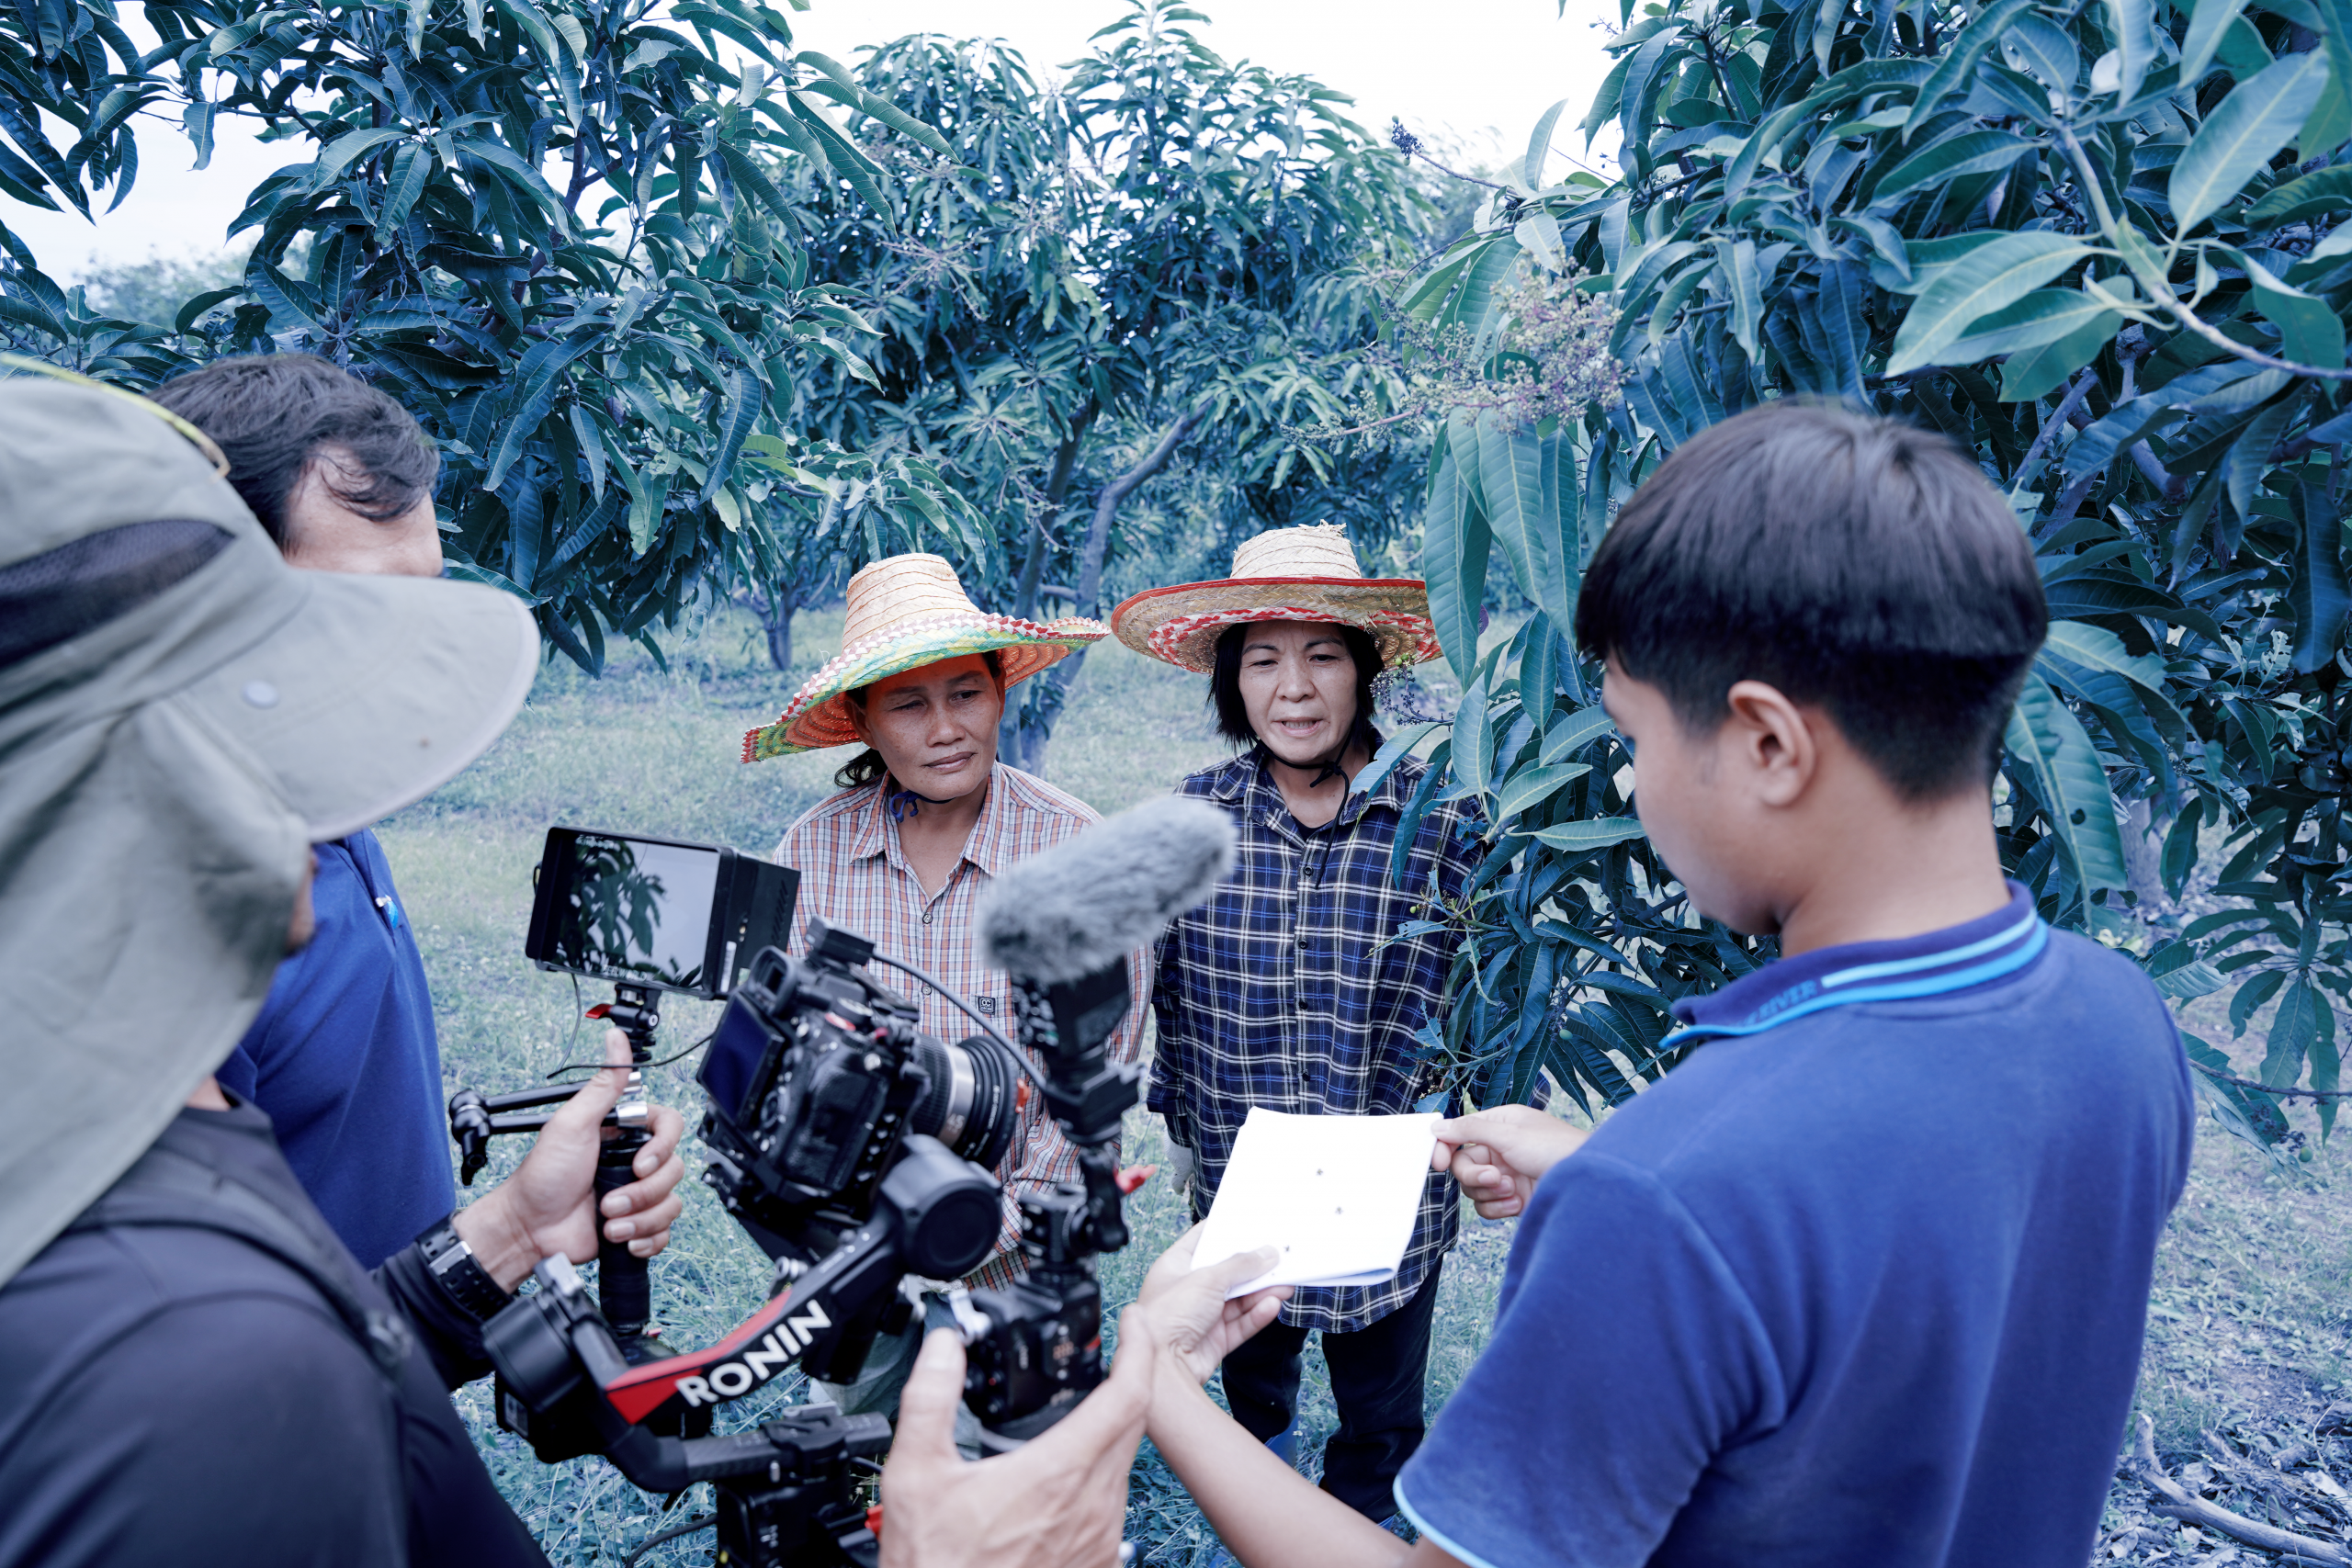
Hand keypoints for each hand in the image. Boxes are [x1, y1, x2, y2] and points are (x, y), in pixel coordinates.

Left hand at [451, 1028, 687, 1289]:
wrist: (530, 1229)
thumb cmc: (543, 1177)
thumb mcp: (572, 1123)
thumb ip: (603, 1084)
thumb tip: (614, 1040)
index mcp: (624, 1133)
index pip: (670, 1128)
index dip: (663, 1148)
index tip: (640, 1163)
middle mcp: (634, 1162)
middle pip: (674, 1170)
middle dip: (642, 1193)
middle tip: (609, 1199)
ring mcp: (636, 1195)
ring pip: (671, 1204)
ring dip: (639, 1218)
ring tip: (609, 1221)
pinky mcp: (636, 1225)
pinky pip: (664, 1232)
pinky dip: (645, 1239)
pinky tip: (623, 1239)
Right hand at [878, 1322, 1153, 1567]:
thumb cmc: (939, 1565)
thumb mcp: (916, 1473)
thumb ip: (931, 1398)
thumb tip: (943, 1348)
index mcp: (1060, 1472)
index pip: (1129, 1393)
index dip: (1139, 1347)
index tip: (1132, 1322)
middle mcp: (1094, 1505)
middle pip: (1136, 1423)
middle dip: (1130, 1378)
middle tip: (1113, 1352)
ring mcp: (1102, 1537)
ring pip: (1126, 1465)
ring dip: (1114, 1430)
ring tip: (1085, 1409)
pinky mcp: (1098, 1562)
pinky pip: (1115, 1504)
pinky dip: (1101, 1474)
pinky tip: (1069, 1473)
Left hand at [1132, 1225, 1288, 1385]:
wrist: (1161, 1368)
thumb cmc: (1166, 1318)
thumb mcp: (1207, 1279)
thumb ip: (1240, 1265)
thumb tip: (1266, 1253)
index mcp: (1175, 1267)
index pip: (1202, 1241)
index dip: (1226, 1233)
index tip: (1251, 1225)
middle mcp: (1188, 1291)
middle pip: (1227, 1273)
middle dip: (1253, 1267)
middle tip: (1278, 1257)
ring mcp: (1202, 1317)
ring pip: (1238, 1300)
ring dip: (1261, 1291)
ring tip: (1285, 1282)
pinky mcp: (1214, 1341)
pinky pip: (1241, 1324)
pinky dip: (1257, 1314)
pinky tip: (1272, 1304)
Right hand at [1432, 1105, 1587, 1218]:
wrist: (1590, 1184)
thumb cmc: (1557, 1149)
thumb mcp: (1510, 1134)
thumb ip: (1469, 1130)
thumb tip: (1437, 1126)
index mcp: (1499, 1124)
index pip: (1459, 1134)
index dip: (1444, 1147)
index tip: (1437, 1162)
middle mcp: (1500, 1148)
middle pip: (1463, 1165)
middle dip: (1475, 1175)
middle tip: (1495, 1178)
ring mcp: (1507, 1174)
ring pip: (1473, 1188)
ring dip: (1490, 1192)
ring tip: (1514, 1190)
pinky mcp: (1513, 1199)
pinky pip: (1487, 1207)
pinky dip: (1499, 1208)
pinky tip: (1519, 1202)